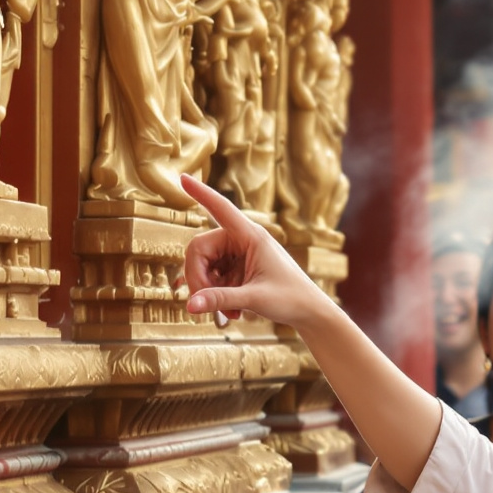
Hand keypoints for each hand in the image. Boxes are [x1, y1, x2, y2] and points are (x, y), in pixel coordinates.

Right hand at [180, 172, 323, 327]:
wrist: (309, 312)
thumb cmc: (291, 299)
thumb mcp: (254, 299)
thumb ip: (220, 299)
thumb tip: (189, 305)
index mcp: (251, 235)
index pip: (221, 208)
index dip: (201, 193)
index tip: (183, 177)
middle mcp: (242, 240)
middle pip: (199, 249)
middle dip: (199, 279)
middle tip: (207, 304)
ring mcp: (238, 255)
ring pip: (202, 265)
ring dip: (208, 291)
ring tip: (229, 315)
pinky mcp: (236, 269)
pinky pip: (211, 277)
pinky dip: (215, 295)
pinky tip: (230, 313)